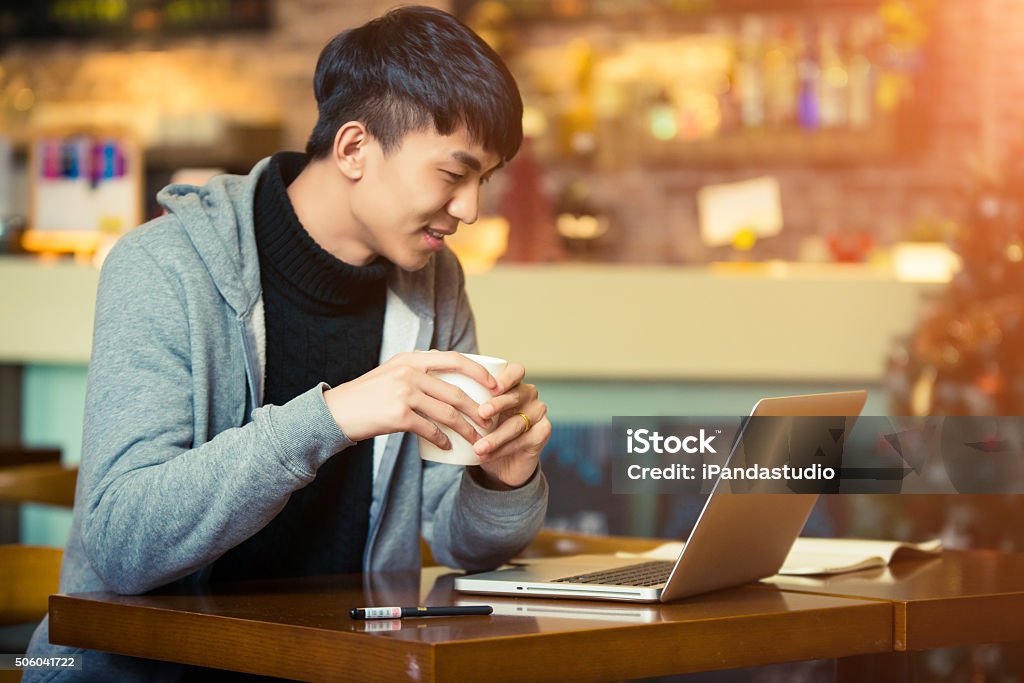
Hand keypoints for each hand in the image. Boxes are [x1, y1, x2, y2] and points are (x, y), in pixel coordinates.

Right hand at [323, 351, 498, 448]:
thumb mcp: (392, 373)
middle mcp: (409, 371)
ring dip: (466, 429)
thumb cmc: (367, 396)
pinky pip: (430, 429)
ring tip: (477, 440)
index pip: (454, 359)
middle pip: (456, 391)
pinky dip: (442, 439)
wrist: (335, 412)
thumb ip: (417, 372)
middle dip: (479, 409)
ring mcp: (404, 392)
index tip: (496, 386)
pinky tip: (448, 446)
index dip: (479, 372)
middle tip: (492, 421)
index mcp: (411, 358)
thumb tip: (449, 380)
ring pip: (447, 413)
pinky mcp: (398, 414)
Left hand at [472, 363, 550, 488]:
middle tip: (481, 413)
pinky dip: (502, 449)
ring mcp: (538, 414)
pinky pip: (523, 440)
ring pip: (518, 422)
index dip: (506, 378)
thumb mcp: (470, 412)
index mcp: (513, 384)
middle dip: (498, 404)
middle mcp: (529, 395)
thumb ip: (460, 394)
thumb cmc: (482, 431)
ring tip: (477, 447)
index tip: (491, 388)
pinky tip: (486, 456)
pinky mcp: (543, 433)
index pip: (516, 372)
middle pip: (516, 396)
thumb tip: (437, 369)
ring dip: (496, 436)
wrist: (499, 465)